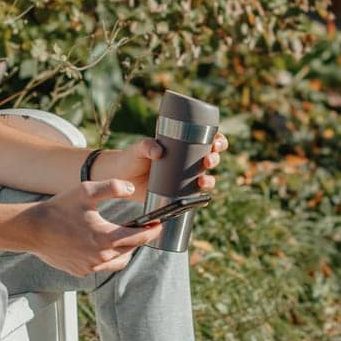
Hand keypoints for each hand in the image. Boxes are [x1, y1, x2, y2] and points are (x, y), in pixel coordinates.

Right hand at [15, 178, 163, 278]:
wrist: (32, 230)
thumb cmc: (58, 209)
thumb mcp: (86, 191)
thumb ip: (111, 187)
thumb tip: (131, 189)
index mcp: (105, 238)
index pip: (139, 237)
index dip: (152, 230)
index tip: (159, 224)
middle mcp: (100, 257)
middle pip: (131, 249)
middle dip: (139, 238)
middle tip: (143, 227)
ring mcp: (90, 267)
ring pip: (118, 262)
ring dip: (125, 250)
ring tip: (123, 236)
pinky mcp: (81, 272)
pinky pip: (102, 267)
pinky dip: (107, 257)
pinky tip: (101, 244)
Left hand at [97, 132, 229, 198]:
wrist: (122, 178)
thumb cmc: (132, 158)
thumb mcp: (139, 148)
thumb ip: (147, 146)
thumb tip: (158, 152)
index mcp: (182, 145)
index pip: (207, 140)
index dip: (218, 141)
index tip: (217, 142)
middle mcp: (187, 161)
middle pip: (210, 158)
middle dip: (215, 159)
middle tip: (208, 160)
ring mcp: (184, 178)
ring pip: (206, 178)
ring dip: (210, 180)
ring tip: (202, 181)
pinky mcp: (178, 194)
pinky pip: (195, 197)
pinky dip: (201, 200)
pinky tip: (200, 199)